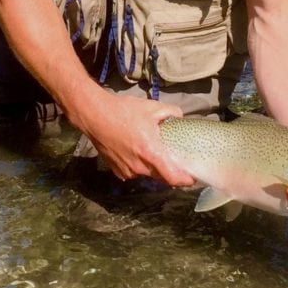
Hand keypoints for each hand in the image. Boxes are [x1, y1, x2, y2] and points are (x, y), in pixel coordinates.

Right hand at [71, 92, 194, 187]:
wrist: (94, 116)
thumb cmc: (123, 111)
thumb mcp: (152, 108)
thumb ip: (171, 113)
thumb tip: (180, 117)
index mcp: (151, 153)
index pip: (173, 177)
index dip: (185, 180)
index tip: (193, 177)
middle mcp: (139, 167)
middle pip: (162, 177)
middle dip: (170, 171)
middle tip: (175, 160)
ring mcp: (127, 171)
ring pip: (147, 174)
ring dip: (153, 167)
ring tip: (152, 151)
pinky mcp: (116, 171)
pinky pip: (134, 172)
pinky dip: (139, 166)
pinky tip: (136, 151)